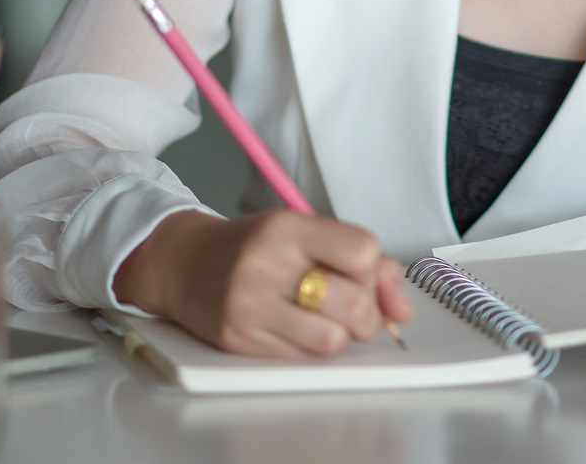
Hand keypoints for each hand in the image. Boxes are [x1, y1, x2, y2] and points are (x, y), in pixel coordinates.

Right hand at [112, 208, 414, 357]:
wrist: (183, 264)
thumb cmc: (253, 247)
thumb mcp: (303, 233)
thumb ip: (362, 262)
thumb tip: (402, 310)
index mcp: (286, 227)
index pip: (362, 250)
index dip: (372, 268)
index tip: (359, 271)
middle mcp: (266, 264)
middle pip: (353, 302)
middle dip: (366, 312)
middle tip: (352, 306)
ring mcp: (250, 306)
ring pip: (332, 339)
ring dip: (341, 335)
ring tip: (326, 320)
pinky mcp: (240, 341)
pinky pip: (302, 359)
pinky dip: (313, 348)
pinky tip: (300, 329)